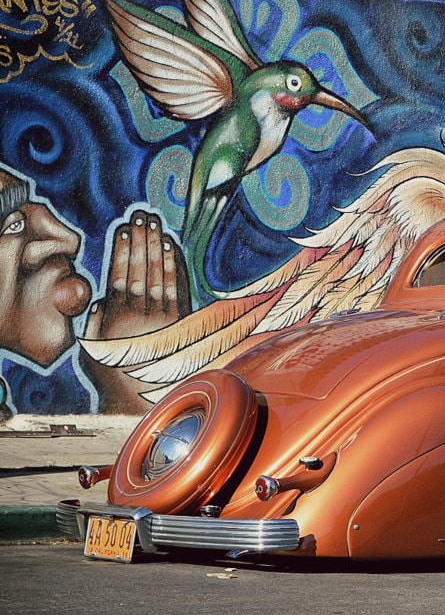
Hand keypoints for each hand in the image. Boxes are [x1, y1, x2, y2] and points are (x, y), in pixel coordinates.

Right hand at [80, 209, 190, 412]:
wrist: (143, 397)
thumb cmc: (113, 372)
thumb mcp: (93, 349)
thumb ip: (94, 321)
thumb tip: (101, 297)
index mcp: (114, 320)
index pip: (118, 276)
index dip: (122, 250)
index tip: (123, 229)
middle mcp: (140, 317)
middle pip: (140, 271)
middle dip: (141, 241)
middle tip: (142, 216)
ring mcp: (163, 319)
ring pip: (159, 277)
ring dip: (158, 248)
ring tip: (156, 225)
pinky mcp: (180, 323)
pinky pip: (178, 289)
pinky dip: (175, 268)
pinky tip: (172, 248)